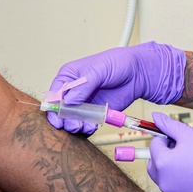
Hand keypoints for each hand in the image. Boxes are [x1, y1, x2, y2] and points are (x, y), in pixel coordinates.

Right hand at [45, 42, 185, 134]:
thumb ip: (83, 86)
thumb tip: (68, 101)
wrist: (138, 73)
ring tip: (85, 126)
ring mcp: (84, 103)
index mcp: (68, 76)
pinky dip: (87, 128)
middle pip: (61, 110)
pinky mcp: (95, 112)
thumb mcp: (98, 70)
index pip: (54, 94)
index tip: (59, 117)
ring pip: (72, 120)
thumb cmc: (118, 63)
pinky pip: (86, 123)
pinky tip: (93, 126)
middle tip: (74, 125)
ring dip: (76, 125)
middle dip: (65, 120)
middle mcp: (73, 91)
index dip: (54, 106)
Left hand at [147, 113, 192, 191]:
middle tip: (183, 150)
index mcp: (162, 163)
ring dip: (174, 170)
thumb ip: (170, 126)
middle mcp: (163, 182)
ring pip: (166, 178)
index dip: (167, 138)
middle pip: (155, 164)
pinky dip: (184, 184)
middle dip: (165, 155)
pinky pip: (178, 191)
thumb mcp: (191, 135)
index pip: (154, 145)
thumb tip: (155, 117)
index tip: (180, 139)